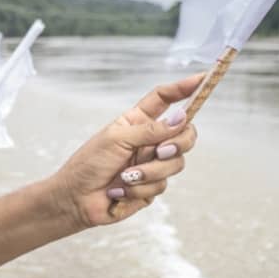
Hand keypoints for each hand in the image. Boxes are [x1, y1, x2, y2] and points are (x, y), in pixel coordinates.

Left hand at [52, 74, 202, 227]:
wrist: (75, 199)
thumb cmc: (89, 164)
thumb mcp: (116, 140)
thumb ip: (150, 130)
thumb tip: (181, 118)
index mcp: (138, 121)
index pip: (165, 99)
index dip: (185, 88)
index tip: (204, 77)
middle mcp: (149, 140)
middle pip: (185, 133)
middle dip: (177, 143)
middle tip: (159, 151)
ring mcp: (152, 164)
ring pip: (175, 163)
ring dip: (148, 172)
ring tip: (124, 178)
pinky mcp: (151, 187)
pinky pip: (161, 186)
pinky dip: (139, 190)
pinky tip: (119, 191)